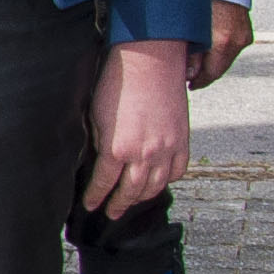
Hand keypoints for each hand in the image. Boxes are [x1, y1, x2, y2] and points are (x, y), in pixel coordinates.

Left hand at [79, 38, 192, 217]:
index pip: (103, 184)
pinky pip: (178, 169)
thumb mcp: (96, 115)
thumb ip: (99, 142)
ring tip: (132, 202)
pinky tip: (159, 182)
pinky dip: (168, 180)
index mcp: (117, 149)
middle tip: (111, 214)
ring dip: (142, 197)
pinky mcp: (183, 139)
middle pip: (131, 191)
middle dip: (119, 205)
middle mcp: (144, 155)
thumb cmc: (118, 82)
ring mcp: (167, 149)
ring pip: (156, 185)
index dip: (95, 197)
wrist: (150, 59)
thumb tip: (100, 160)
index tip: (90, 206)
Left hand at [192, 0, 254, 89]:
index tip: (190, 86)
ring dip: (214, 63)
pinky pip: (232, 49)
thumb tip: (190, 75)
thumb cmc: (201, 1)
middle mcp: (237, 42)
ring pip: (227, 59)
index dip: (200, 82)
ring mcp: (244, 37)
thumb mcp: (190, 28)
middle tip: (191, 79)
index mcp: (222, 42)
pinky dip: (221, 52)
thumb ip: (191, 54)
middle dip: (205, 75)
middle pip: (220, 68)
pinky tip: (210, 51)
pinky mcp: (247, 33)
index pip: (212, 74)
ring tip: (198, 65)